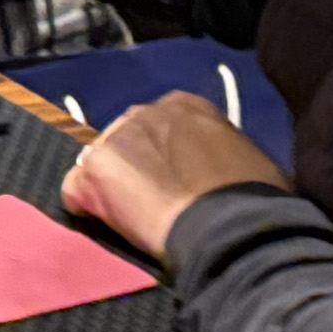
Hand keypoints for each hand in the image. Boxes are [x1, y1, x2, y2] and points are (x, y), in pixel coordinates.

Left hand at [63, 92, 288, 256]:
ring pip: (102, 164)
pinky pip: (76, 192)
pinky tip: (110, 225)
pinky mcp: (92, 172)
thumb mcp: (249, 158)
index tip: (181, 179)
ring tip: (137, 218)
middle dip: (138, 167)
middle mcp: (144, 111)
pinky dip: (88, 209)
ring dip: (113, 187)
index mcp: (186, 104)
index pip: (165, 126)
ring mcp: (113, 139)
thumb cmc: (256, 198)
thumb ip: (221, 150)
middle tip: (157, 200)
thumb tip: (220, 166)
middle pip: (129, 141)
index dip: (169, 156)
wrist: (233, 227)